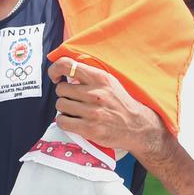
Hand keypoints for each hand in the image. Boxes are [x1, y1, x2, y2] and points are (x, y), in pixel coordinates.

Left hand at [50, 57, 164, 154]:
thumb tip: (64, 71)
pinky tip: (73, 122)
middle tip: (74, 100)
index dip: (55, 70)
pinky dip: (64, 122)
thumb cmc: (120, 104)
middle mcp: (96, 94)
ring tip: (76, 112)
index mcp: (100, 78)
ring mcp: (93, 112)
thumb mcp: (109, 83)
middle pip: (60, 89)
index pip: (67, 65)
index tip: (56, 77)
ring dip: (64, 109)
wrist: (138, 127)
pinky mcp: (90, 129)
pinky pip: (62, 122)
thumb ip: (89, 76)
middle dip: (64, 95)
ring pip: (60, 105)